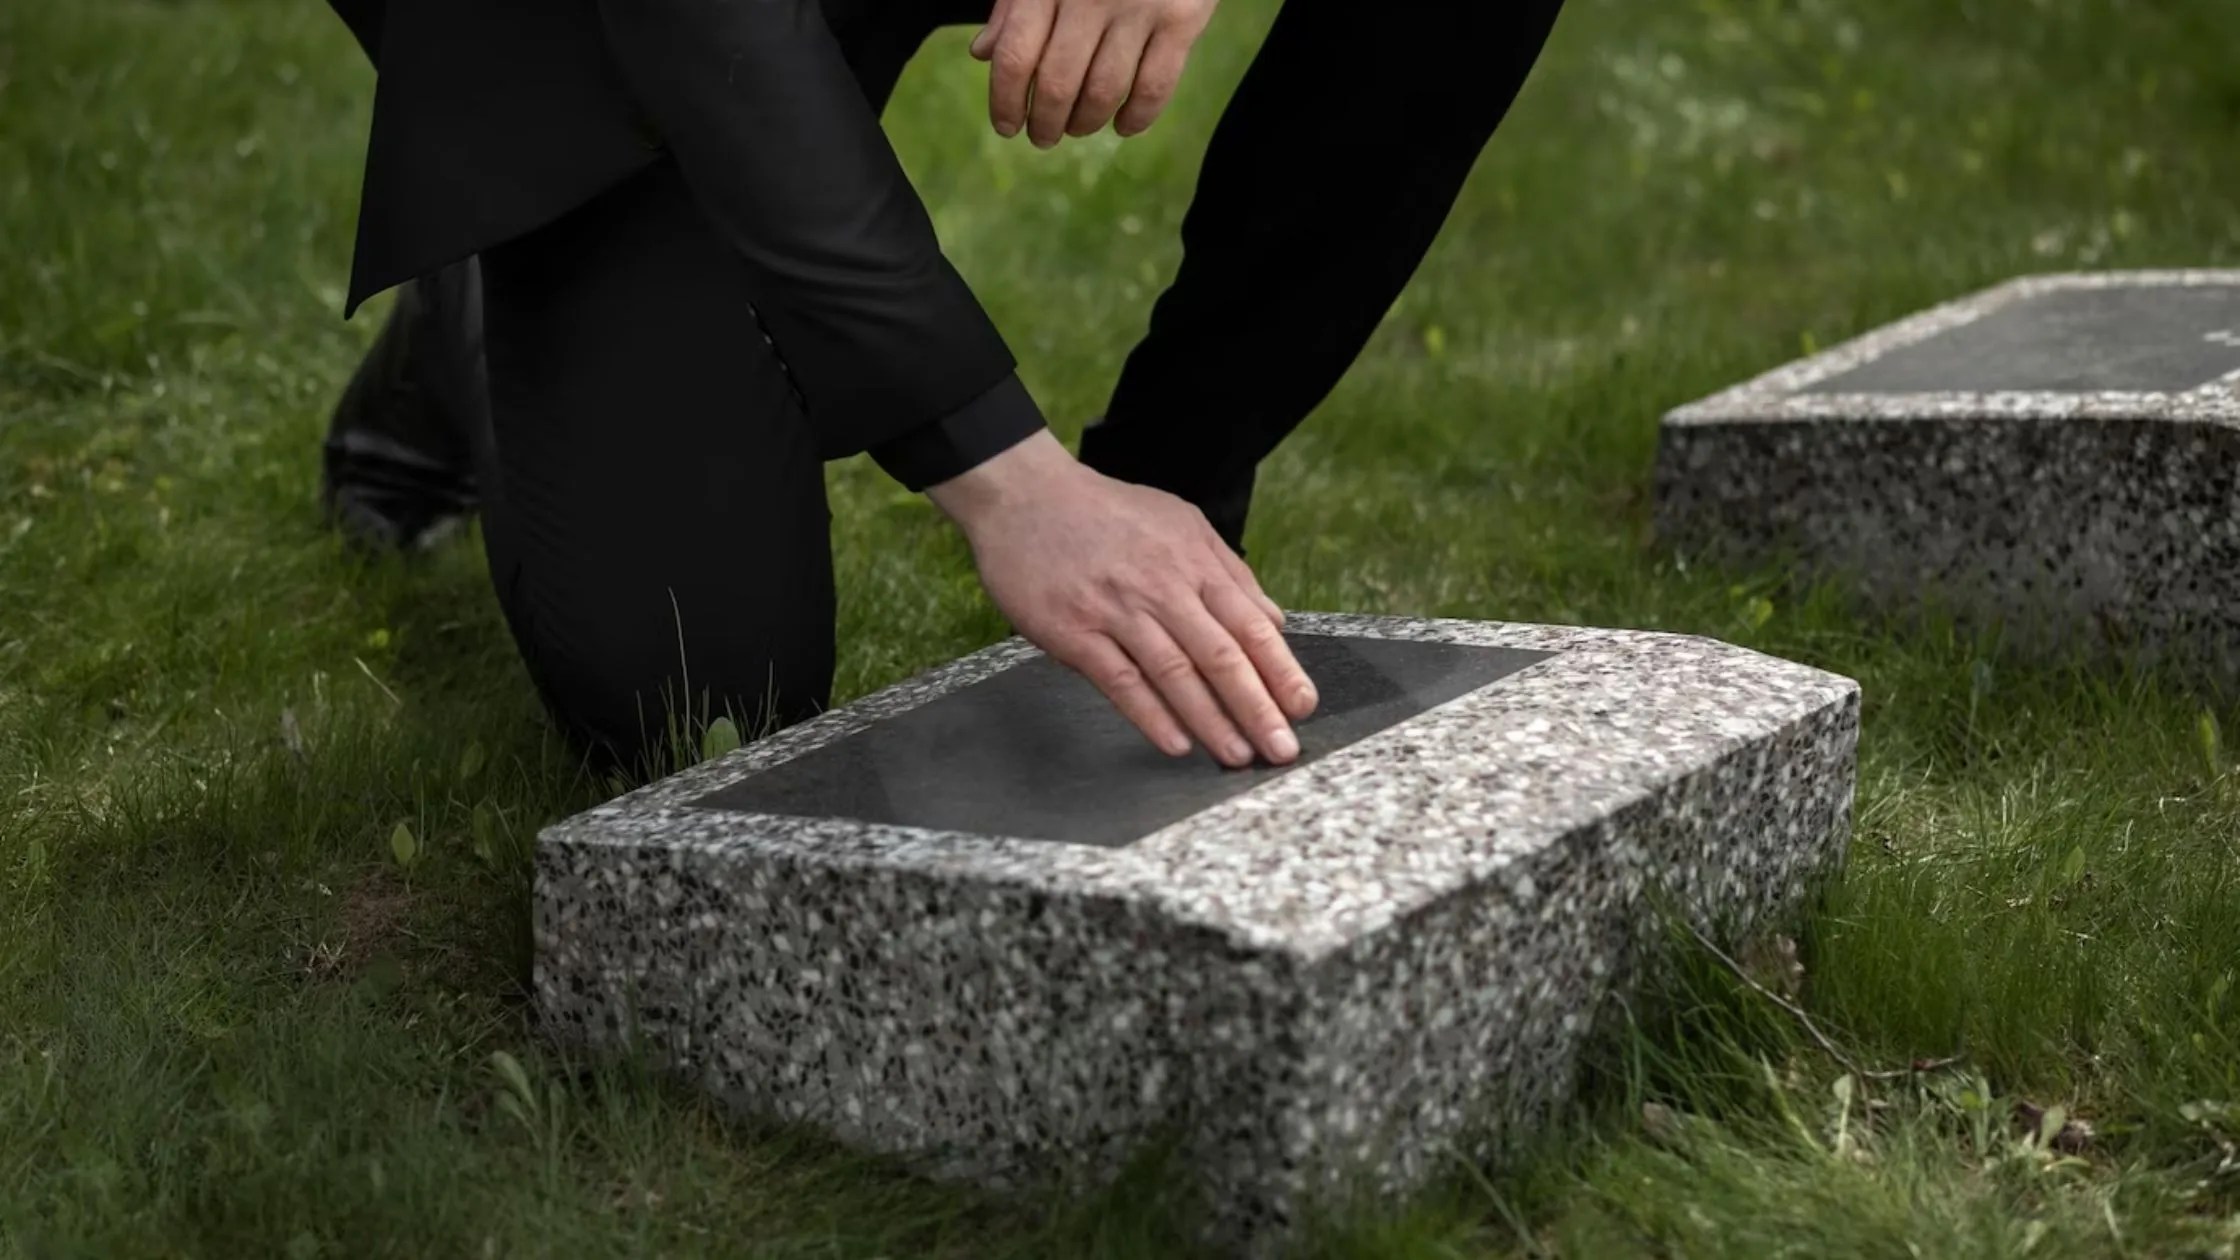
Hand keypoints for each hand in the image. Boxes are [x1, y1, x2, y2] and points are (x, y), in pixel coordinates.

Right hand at [925, 430, 1317, 766]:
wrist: (1026, 495)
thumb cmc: (1107, 512)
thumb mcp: (1182, 523)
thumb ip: (1230, 571)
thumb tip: (1274, 621)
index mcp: (1193, 562)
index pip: (1250, 624)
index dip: (1281, 670)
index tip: (1303, 706)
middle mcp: (1162, 588)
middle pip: (1221, 655)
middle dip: (1258, 707)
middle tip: (1282, 748)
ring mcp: (1117, 610)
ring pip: (1175, 673)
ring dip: (1211, 720)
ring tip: (1237, 755)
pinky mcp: (1074, 631)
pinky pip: (1120, 680)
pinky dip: (1151, 715)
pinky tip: (1176, 743)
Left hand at [967, 0, 1218, 147]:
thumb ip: (1014, 5)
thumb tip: (983, 53)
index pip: (1014, 57)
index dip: (1004, 101)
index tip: (1006, 126)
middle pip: (1056, 84)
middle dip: (1044, 123)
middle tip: (1043, 136)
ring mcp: (1138, 7)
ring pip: (1103, 92)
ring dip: (1085, 123)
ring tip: (1078, 128)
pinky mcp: (1181, 19)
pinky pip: (1155, 87)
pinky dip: (1137, 117)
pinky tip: (1124, 125)